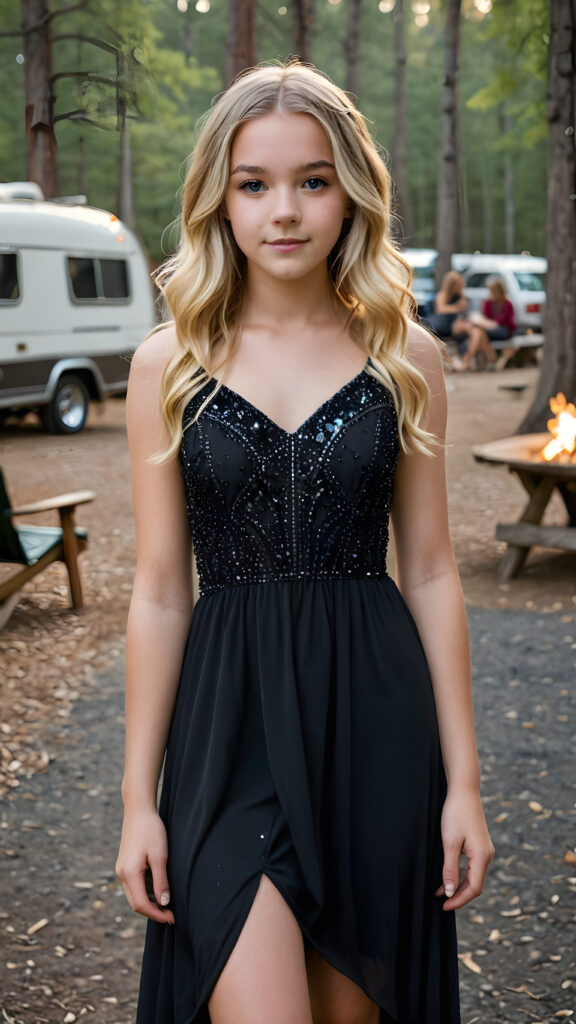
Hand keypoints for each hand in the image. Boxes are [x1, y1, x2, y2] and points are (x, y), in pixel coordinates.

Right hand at [116, 807, 174, 924]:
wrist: (139, 810)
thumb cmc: (151, 830)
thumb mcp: (160, 856)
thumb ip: (161, 881)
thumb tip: (164, 903)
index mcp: (129, 873)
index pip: (142, 905)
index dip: (157, 915)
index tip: (172, 918)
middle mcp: (122, 874)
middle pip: (135, 903)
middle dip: (153, 912)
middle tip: (171, 915)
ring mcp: (122, 869)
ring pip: (134, 896)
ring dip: (149, 904)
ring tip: (167, 905)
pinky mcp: (125, 865)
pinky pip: (133, 886)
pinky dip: (145, 893)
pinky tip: (158, 891)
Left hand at [435, 790, 494, 910]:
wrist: (464, 791)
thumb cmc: (455, 814)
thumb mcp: (450, 843)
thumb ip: (450, 869)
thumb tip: (449, 892)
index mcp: (482, 856)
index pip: (474, 888)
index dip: (459, 900)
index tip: (444, 907)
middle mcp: (487, 855)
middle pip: (475, 884)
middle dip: (459, 896)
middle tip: (441, 904)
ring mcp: (484, 850)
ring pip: (473, 876)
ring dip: (458, 886)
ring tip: (440, 893)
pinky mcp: (479, 845)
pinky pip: (472, 866)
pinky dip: (460, 874)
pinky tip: (447, 877)